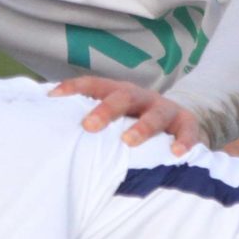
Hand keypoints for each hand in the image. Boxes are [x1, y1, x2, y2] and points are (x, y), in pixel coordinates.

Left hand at [53, 75, 202, 153]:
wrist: (182, 123)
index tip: (52, 97)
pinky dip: (183, 141)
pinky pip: (186, 132)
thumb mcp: (117, 119)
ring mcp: (166, 110)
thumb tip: (51, 125)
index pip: (95, 84)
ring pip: (155, 114)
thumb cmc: (137, 124)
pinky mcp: (187, 124)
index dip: (74, 87)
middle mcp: (142, 98)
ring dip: (142, 127)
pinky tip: (175, 153)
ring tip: (128, 141)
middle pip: (123, 96)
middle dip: (106, 110)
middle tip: (89, 126)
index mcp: (121, 93)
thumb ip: (93, 123)